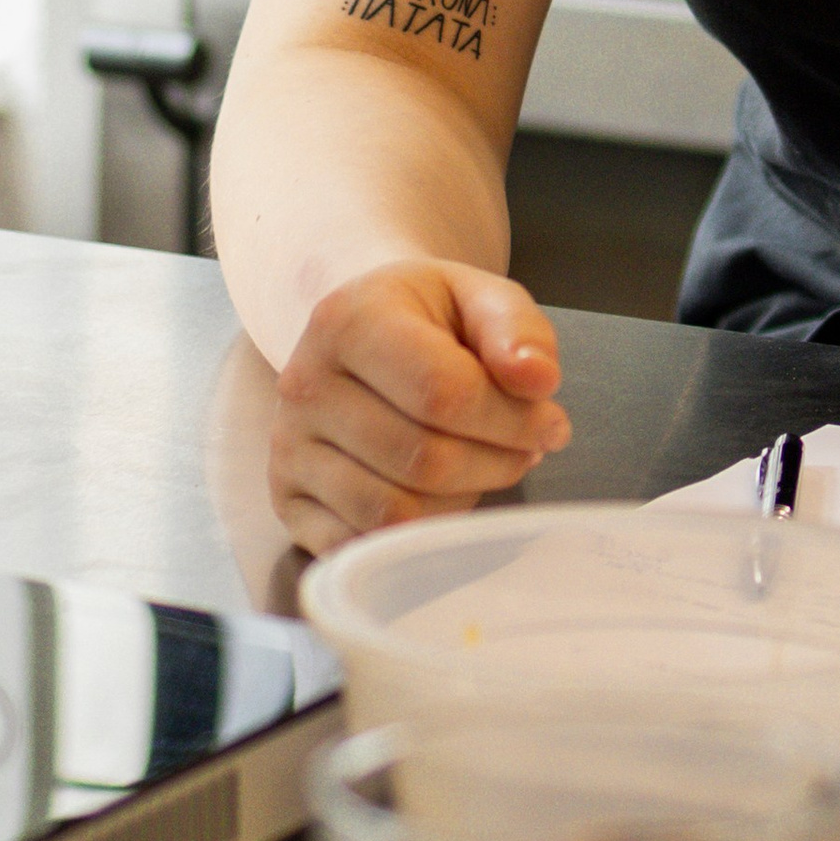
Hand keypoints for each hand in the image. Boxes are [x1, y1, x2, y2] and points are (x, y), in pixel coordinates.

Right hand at [268, 258, 570, 555]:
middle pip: (424, 458)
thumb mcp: (479, 296)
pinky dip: (421, 531)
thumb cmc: (427, 318)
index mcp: (347, 320)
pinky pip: (365, 543)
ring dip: (464, 498)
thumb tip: (538, 379)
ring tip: (486, 462)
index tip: (552, 422)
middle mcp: (304, 385)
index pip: (443, 393)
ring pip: (396, 510)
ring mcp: (288, 448)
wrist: (359, 333)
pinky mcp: (287, 500)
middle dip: (497, 462)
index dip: (513, 420)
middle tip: (526, 447)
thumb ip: (516, 328)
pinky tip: (443, 492)